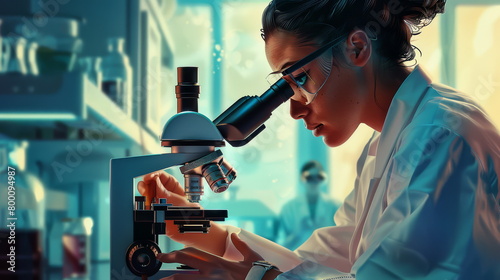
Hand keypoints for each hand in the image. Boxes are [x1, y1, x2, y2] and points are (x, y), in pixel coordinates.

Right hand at [137, 171, 199, 241]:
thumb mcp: (181, 203)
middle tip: (144, 186)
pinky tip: (146, 205)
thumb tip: (157, 183)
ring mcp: (160, 204)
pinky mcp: (155, 213)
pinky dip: (143, 205)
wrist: (190, 233)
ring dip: (144, 194)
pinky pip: (146, 207)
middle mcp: (166, 195)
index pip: (162, 177)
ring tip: (145, 195)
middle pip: (152, 184)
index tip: (149, 177)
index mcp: (174, 188)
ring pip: (147, 195)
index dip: (155, 175)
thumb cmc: (192, 217)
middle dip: (147, 184)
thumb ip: (167, 194)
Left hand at [158, 233, 272, 279]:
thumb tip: (235, 236)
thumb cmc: (260, 272)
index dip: (177, 252)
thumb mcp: (251, 256)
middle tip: (159, 260)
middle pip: (184, 264)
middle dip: (168, 261)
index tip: (167, 254)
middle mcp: (212, 272)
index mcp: (218, 262)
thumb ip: (241, 245)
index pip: (193, 254)